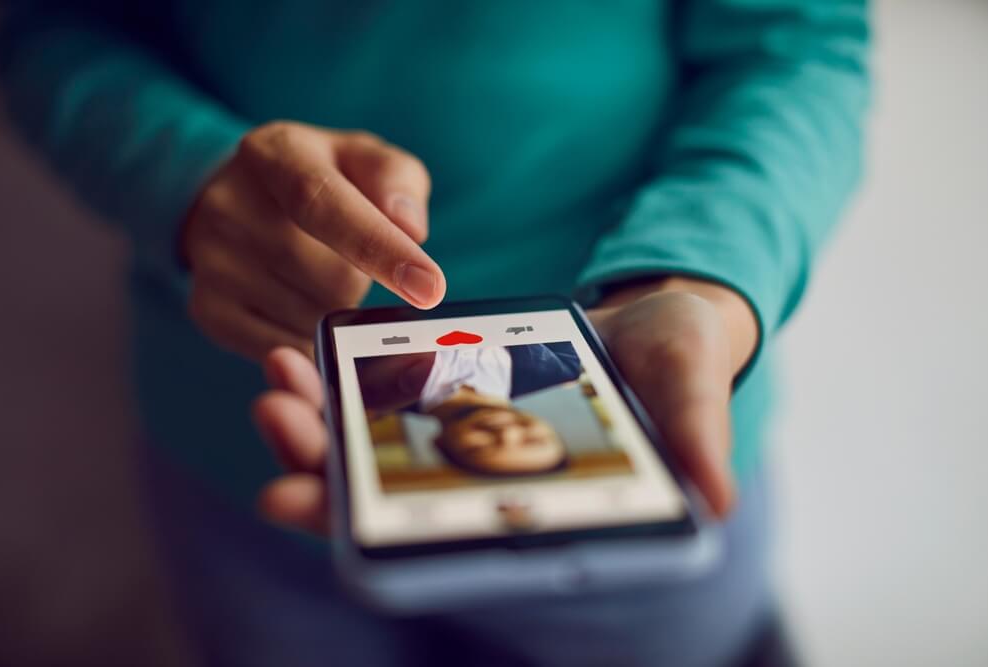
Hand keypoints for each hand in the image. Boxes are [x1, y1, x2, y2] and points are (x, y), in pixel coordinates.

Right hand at [182, 121, 445, 359]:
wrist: (237, 198)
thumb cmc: (321, 179)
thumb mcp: (362, 159)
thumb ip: (397, 181)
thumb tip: (410, 228)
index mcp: (275, 155)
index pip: (325, 204)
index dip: (380, 248)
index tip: (429, 288)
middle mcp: (230, 206)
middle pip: (331, 278)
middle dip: (361, 281)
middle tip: (349, 258)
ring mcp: (212, 262)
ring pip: (313, 319)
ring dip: (337, 310)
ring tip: (318, 274)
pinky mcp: (208, 310)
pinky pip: (286, 347)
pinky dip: (311, 338)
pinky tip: (303, 304)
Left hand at [252, 278, 757, 534]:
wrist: (654, 317)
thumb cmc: (678, 362)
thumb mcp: (691, 387)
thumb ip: (695, 437)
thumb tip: (714, 501)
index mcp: (537, 505)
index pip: (446, 541)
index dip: (372, 535)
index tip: (300, 504)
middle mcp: (485, 486)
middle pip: (383, 501)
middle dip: (318, 472)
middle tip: (274, 421)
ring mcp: (460, 442)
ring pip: (367, 454)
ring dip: (312, 425)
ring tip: (278, 377)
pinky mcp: (447, 398)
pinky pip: (380, 402)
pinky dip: (336, 384)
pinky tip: (302, 350)